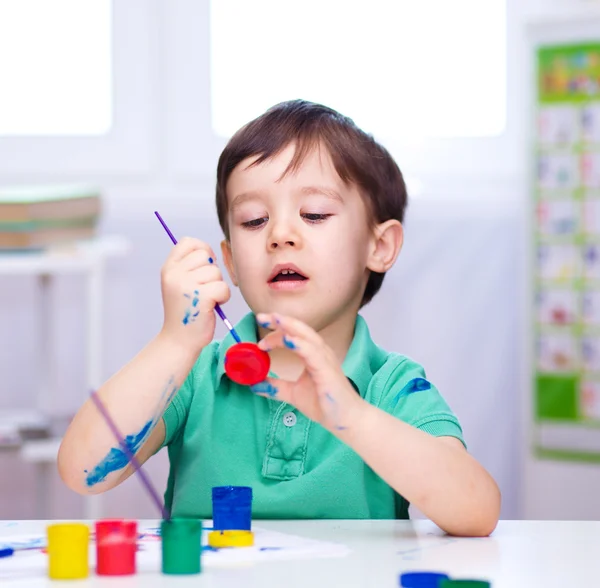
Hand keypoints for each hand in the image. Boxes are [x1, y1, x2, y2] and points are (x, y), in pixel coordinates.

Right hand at [159, 237, 229, 352]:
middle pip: (206, 255)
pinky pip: (223, 287)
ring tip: (206, 300)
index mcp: (169, 268)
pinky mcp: (201, 297)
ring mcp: (186, 285)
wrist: (179, 340)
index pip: (188, 242)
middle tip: (204, 289)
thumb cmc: (186, 311)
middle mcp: (174, 274)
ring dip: (217, 286)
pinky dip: (223, 297)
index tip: (204, 266)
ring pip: (216, 272)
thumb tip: (211, 252)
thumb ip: (190, 266)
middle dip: (211, 271)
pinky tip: (212, 306)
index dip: (202, 250)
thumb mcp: (180, 283)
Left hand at [253, 313, 363, 432]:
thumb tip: (255, 384)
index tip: (259, 329)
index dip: (277, 329)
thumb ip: (275, 386)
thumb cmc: (325, 404)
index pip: (294, 334)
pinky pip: (312, 352)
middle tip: (260, 317)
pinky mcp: (327, 369)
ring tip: (273, 319)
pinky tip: (287, 340)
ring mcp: (325, 359)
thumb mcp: (293, 393)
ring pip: (305, 335)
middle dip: (279, 320)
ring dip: (288, 326)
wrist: (346, 420)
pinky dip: (299, 343)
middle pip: (298, 329)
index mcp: (313, 354)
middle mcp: (319, 352)